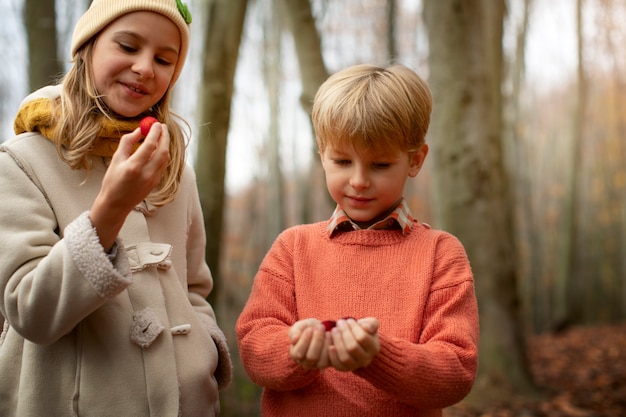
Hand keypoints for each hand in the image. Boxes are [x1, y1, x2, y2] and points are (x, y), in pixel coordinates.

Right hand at [89, 123, 170, 250]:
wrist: (116, 204)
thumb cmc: (112, 181)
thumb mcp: (116, 159)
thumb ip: (127, 143)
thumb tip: (139, 130)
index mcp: (134, 166)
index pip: (150, 145)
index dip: (155, 132)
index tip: (156, 123)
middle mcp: (147, 173)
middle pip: (163, 151)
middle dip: (165, 137)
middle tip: (162, 127)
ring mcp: (153, 179)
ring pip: (166, 158)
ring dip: (165, 145)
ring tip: (161, 135)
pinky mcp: (156, 182)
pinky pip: (163, 165)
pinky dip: (163, 154)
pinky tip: (158, 148)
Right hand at [288, 319, 329, 369]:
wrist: (321, 329)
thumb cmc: (308, 328)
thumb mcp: (299, 327)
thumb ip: (294, 332)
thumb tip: (294, 339)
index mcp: (295, 354)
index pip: (298, 353)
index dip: (304, 341)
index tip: (310, 328)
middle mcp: (306, 363)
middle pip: (311, 357)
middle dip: (317, 340)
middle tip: (320, 327)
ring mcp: (318, 365)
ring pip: (322, 361)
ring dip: (326, 344)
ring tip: (327, 332)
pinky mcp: (329, 364)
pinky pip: (331, 360)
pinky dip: (333, 347)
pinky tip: (332, 337)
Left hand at [327, 317, 379, 371]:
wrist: (356, 342)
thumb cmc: (363, 331)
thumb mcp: (370, 324)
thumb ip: (372, 323)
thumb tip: (367, 327)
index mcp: (374, 348)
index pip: (362, 338)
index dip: (354, 327)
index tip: (349, 320)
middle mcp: (366, 359)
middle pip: (352, 347)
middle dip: (344, 332)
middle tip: (339, 323)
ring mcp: (355, 366)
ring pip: (345, 357)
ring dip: (337, 342)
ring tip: (334, 330)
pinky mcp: (344, 369)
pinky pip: (337, 365)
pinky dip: (333, 356)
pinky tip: (330, 345)